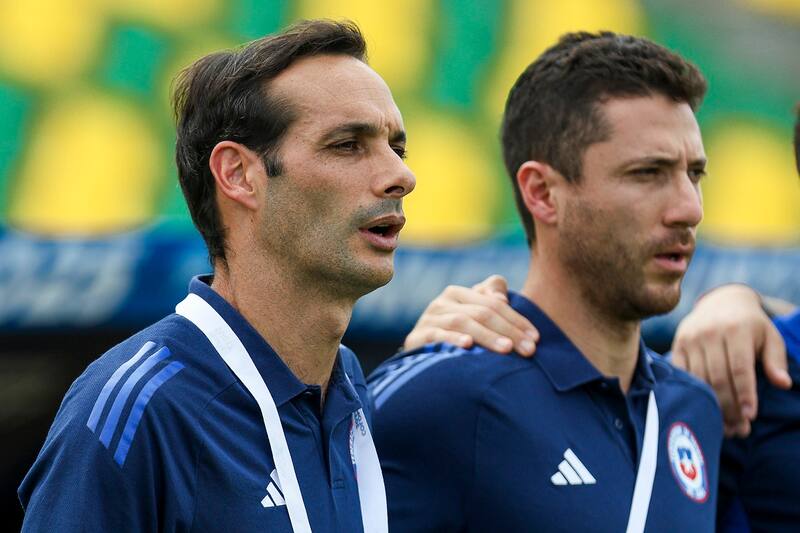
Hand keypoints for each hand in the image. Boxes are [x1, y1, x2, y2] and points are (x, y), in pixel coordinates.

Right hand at [403, 275, 538, 355]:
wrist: (420, 353)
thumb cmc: (455, 334)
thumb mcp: (473, 314)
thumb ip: (491, 298)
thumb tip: (502, 298)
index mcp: (458, 294)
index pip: (494, 303)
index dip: (517, 319)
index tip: (536, 338)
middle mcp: (442, 302)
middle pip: (481, 312)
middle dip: (508, 331)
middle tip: (529, 350)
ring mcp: (429, 319)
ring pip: (462, 322)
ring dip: (487, 336)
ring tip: (507, 349)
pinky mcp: (417, 338)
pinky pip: (437, 336)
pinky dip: (452, 339)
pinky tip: (468, 346)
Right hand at [671, 284, 790, 436]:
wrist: (721, 302)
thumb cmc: (750, 326)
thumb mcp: (770, 337)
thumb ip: (776, 360)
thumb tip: (783, 384)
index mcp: (736, 329)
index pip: (740, 368)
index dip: (745, 394)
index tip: (751, 417)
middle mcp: (710, 333)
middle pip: (718, 378)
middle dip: (729, 407)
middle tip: (739, 430)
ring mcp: (690, 338)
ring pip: (699, 380)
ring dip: (712, 406)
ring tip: (725, 426)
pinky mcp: (677, 344)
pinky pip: (683, 374)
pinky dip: (693, 394)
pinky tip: (705, 409)